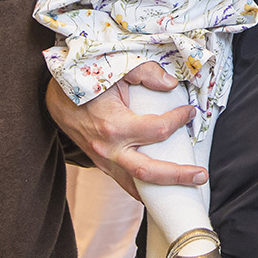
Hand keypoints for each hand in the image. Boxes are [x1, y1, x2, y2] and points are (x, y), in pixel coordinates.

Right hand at [45, 61, 206, 197]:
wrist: (56, 96)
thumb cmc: (86, 81)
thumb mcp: (115, 68)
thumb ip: (145, 73)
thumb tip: (172, 84)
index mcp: (114, 125)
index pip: (159, 129)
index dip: (180, 119)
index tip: (191, 111)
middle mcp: (108, 149)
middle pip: (149, 172)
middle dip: (178, 176)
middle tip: (202, 175)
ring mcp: (103, 160)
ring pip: (135, 185)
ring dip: (162, 189)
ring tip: (187, 189)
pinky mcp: (100, 164)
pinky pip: (124, 181)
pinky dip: (142, 187)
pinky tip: (159, 189)